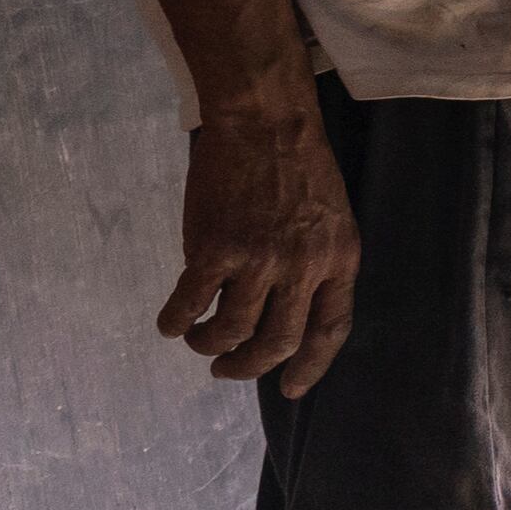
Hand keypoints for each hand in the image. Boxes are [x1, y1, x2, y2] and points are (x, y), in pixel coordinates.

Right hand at [166, 106, 359, 395]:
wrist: (264, 121)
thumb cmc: (297, 165)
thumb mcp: (330, 219)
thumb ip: (315, 265)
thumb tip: (284, 310)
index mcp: (339, 261)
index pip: (331, 331)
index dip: (311, 367)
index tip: (290, 389)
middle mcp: (304, 268)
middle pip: (278, 341)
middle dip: (249, 367)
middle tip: (226, 369)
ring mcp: (259, 260)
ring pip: (233, 330)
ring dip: (210, 345)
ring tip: (198, 341)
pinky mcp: (215, 249)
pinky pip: (191, 303)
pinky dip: (177, 321)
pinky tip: (170, 324)